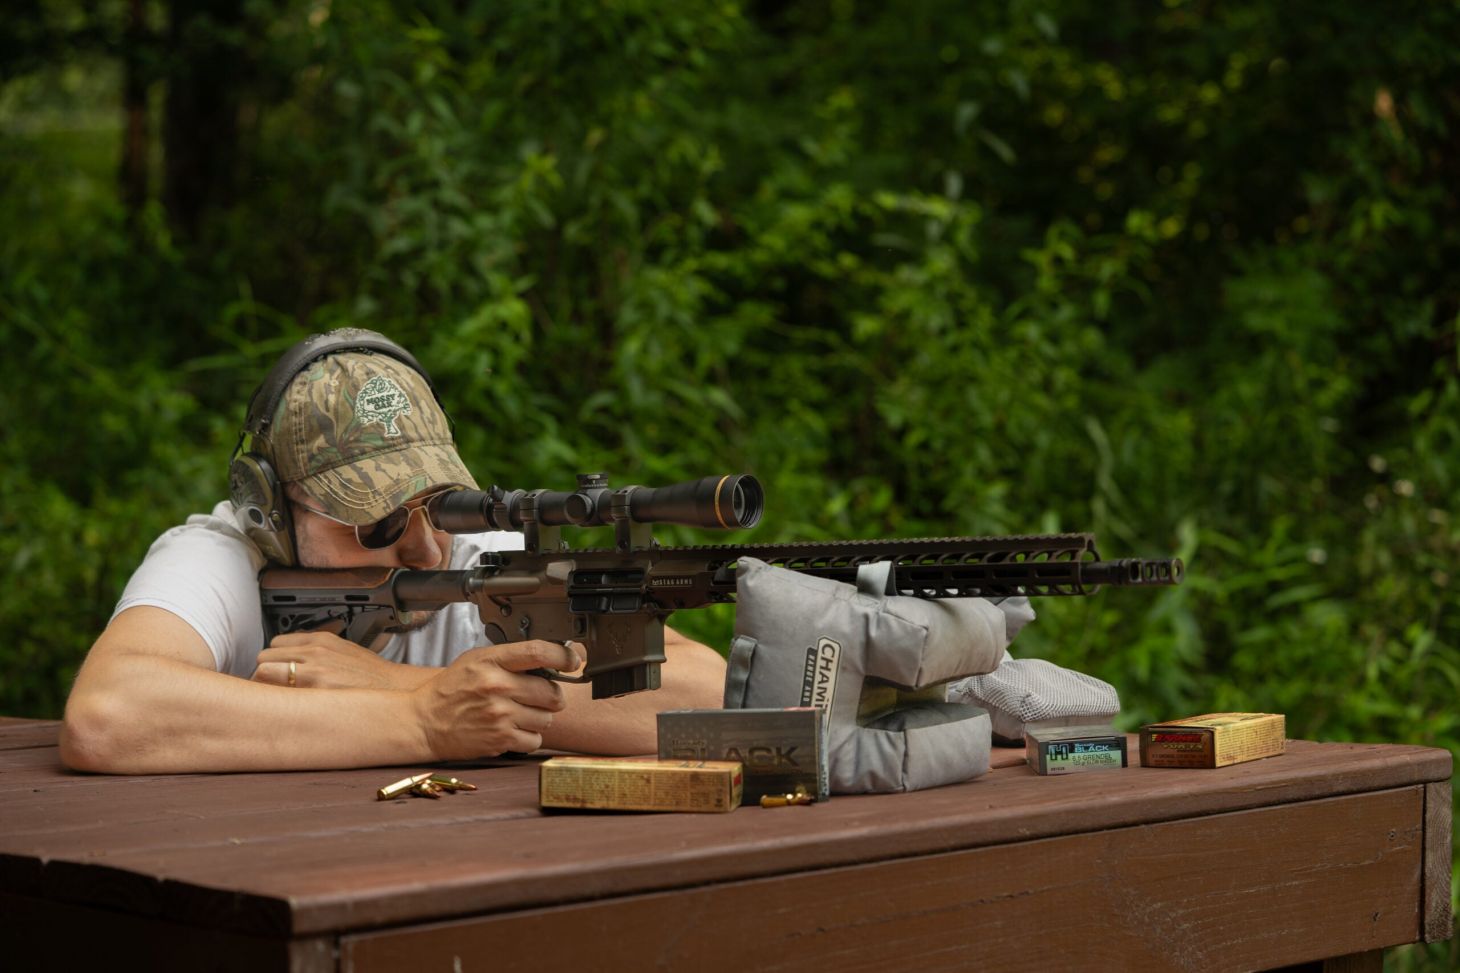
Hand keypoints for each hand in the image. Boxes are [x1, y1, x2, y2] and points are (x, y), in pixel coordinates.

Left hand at [252, 632, 435, 691]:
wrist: (396, 693)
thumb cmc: (371, 678)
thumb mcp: (344, 652)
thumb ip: (316, 652)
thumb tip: (287, 660)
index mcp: (321, 640)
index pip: (275, 645)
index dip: (273, 661)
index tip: (276, 673)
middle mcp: (314, 652)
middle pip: (264, 659)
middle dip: (265, 674)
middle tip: (275, 690)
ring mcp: (314, 672)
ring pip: (263, 674)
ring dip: (266, 688)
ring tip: (278, 701)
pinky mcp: (315, 693)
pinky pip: (277, 694)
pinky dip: (275, 701)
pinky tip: (286, 709)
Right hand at [413, 640, 581, 759]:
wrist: (424, 722)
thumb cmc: (451, 689)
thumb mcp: (476, 660)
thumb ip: (509, 658)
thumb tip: (549, 658)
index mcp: (491, 662)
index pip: (538, 652)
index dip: (563, 656)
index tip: (572, 660)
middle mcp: (497, 686)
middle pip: (551, 691)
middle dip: (551, 695)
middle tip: (540, 696)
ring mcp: (499, 715)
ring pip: (546, 717)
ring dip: (539, 716)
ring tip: (520, 713)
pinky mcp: (499, 739)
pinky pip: (535, 739)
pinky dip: (529, 736)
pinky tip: (514, 729)